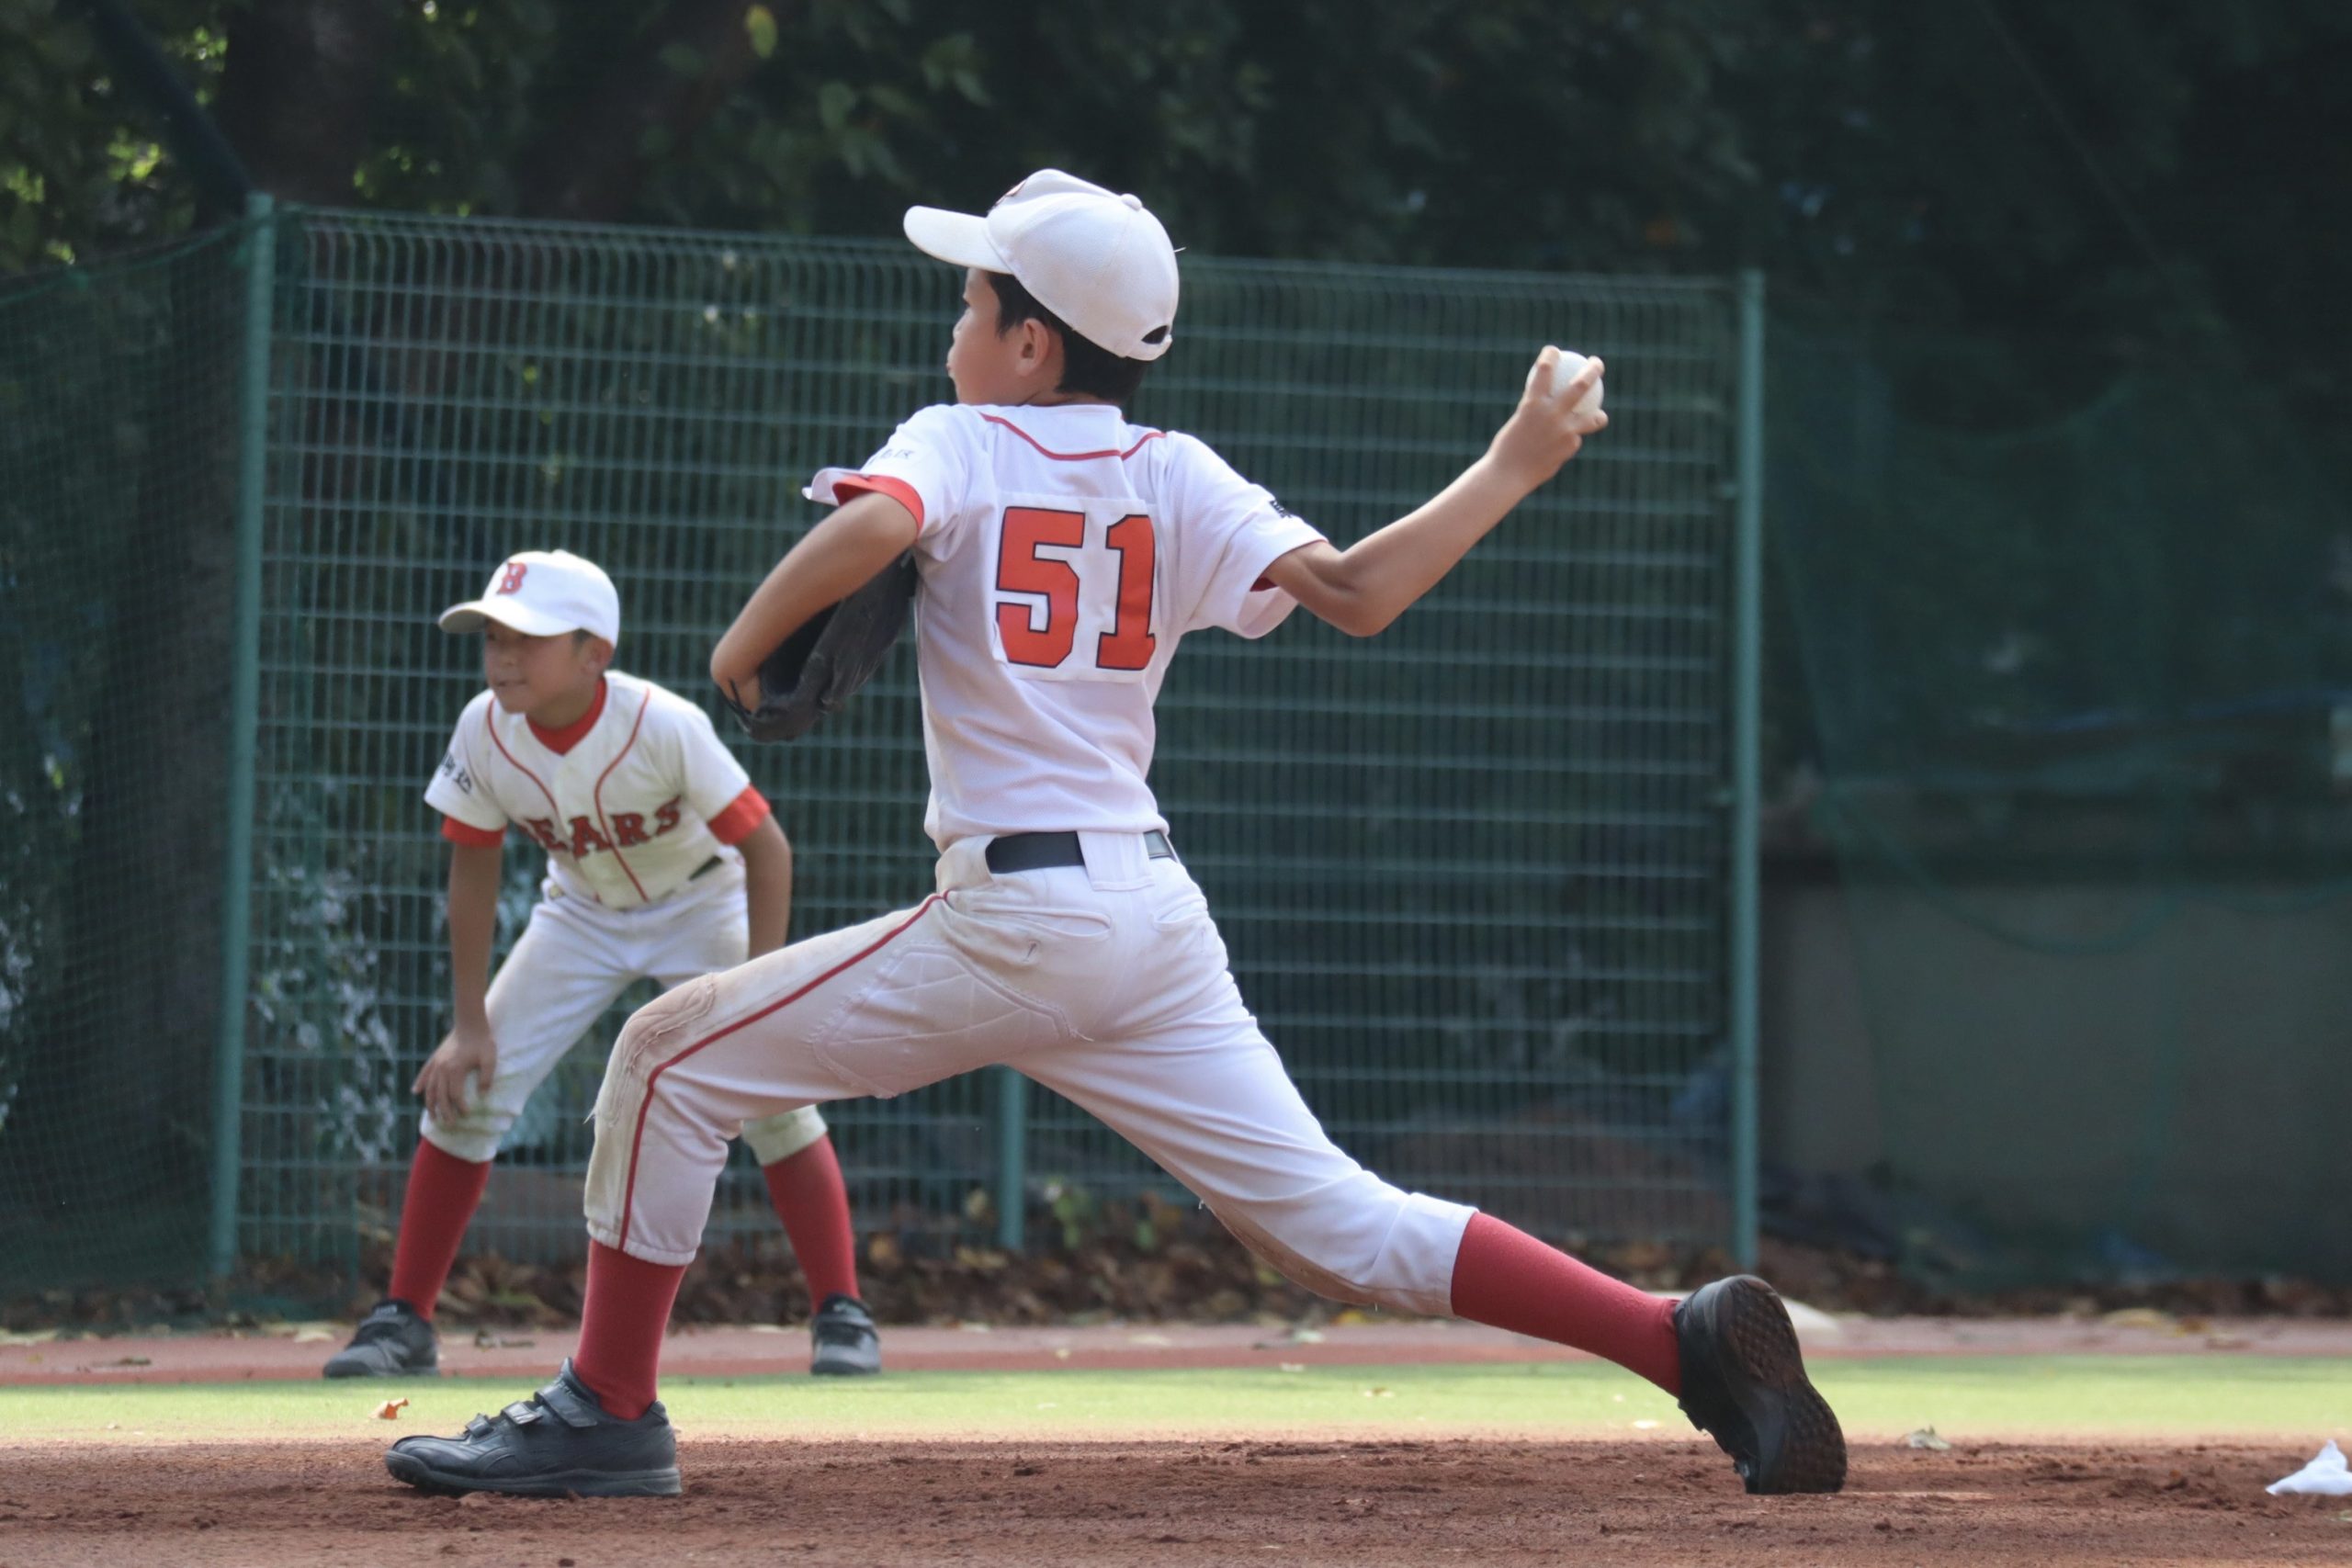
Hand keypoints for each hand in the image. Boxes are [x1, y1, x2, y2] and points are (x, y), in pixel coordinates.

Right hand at [414, 1022, 497, 1124]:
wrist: (470, 1023)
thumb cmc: (483, 1041)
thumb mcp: (490, 1059)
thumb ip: (487, 1077)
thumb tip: (483, 1096)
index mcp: (455, 1069)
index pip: (455, 1095)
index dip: (461, 1107)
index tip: (467, 1115)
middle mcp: (442, 1068)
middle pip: (440, 1096)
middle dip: (444, 1112)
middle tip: (449, 1125)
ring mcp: (437, 1063)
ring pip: (429, 1088)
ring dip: (430, 1104)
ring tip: (433, 1117)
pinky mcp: (435, 1058)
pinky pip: (424, 1073)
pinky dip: (419, 1083)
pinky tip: (415, 1092)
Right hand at [1486, 346, 1607, 491]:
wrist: (1508, 475)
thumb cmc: (1506, 449)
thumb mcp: (1518, 424)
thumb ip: (1537, 414)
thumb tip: (1549, 405)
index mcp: (1532, 403)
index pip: (1544, 370)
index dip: (1550, 356)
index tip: (1554, 351)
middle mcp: (1551, 413)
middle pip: (1580, 385)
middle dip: (1593, 370)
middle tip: (1597, 364)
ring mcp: (1564, 430)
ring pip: (1592, 418)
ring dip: (1599, 416)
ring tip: (1601, 416)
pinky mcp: (1570, 446)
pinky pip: (1573, 441)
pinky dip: (1567, 444)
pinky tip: (1562, 451)